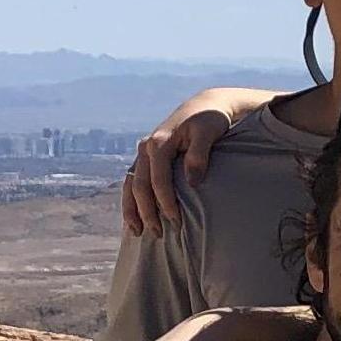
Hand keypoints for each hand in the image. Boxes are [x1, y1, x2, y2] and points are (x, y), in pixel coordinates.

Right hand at [122, 101, 232, 235]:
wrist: (204, 106)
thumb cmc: (210, 120)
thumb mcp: (208, 133)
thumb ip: (199, 156)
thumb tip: (192, 182)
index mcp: (159, 142)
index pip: (158, 179)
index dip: (165, 202)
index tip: (176, 222)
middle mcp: (146, 147)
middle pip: (139, 185)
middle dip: (147, 212)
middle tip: (158, 234)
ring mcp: (144, 153)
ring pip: (130, 185)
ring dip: (132, 209)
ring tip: (137, 232)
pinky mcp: (146, 158)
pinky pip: (134, 182)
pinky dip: (132, 201)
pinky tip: (135, 219)